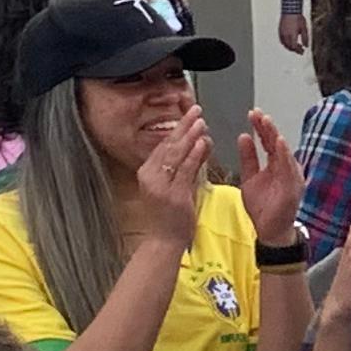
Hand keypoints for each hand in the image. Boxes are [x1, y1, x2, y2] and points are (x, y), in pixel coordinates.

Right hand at [120, 106, 211, 248]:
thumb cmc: (171, 215)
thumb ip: (187, 166)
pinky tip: (202, 143)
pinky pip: (184, 170)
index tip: (189, 115)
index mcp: (148, 173)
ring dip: (189, 135)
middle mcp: (150, 176)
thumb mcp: (177, 185)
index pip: (163, 145)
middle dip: (183, 125)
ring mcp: (160, 186)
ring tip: (200, 121)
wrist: (164, 241)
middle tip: (196, 109)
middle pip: (167, 145)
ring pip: (175, 154)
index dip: (177, 128)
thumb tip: (199, 143)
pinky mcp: (172, 195)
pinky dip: (194, 155)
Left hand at [233, 111, 301, 244]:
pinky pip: (289, 168)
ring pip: (283, 151)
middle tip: (257, 113)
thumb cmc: (263, 208)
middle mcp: (285, 168)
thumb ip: (248, 158)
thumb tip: (243, 136)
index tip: (252, 114)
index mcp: (275, 165)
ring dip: (275, 135)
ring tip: (266, 122)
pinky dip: (285, 154)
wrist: (269, 231)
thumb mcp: (250, 178)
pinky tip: (279, 142)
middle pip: (276, 142)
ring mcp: (291, 177)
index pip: (268, 141)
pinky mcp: (293, 187)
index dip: (260, 127)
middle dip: (267, 127)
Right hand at [277, 8, 308, 56]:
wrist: (290, 10)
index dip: (298, 51)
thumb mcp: (304, 28)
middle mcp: (286, 35)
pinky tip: (290, 42)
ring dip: (290, 47)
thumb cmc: (298, 18)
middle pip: (289, 47)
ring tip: (296, 46)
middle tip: (300, 50)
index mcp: (292, 35)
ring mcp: (281, 33)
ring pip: (284, 44)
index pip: (294, 47)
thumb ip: (305, 38)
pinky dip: (285, 43)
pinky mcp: (279, 31)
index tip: (302, 52)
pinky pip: (281, 40)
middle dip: (295, 50)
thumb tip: (306, 46)